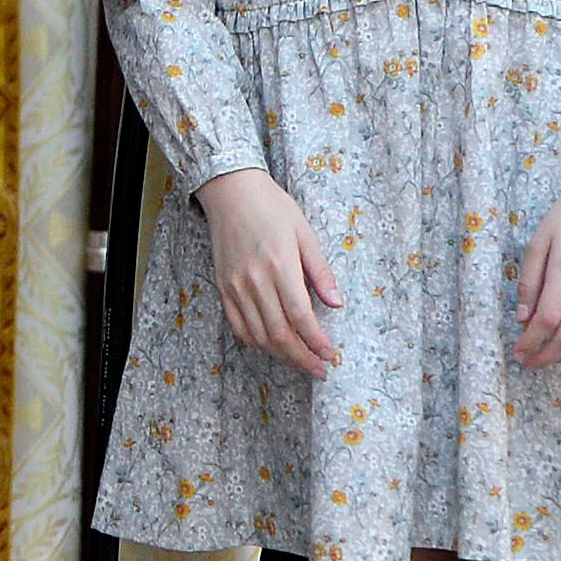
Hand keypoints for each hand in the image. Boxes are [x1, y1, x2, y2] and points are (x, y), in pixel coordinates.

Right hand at [201, 167, 343, 375]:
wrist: (230, 191)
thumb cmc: (272, 207)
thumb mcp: (304, 232)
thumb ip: (320, 271)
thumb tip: (336, 303)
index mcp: (279, 264)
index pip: (300, 316)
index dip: (316, 341)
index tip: (330, 354)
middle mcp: (254, 280)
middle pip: (279, 333)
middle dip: (302, 357)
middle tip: (320, 369)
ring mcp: (235, 287)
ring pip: (258, 336)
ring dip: (281, 355)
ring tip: (300, 361)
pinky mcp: (223, 288)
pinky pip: (239, 327)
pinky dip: (256, 343)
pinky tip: (272, 347)